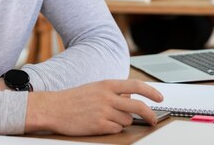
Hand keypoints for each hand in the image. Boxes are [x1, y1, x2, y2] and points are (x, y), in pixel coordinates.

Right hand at [25, 79, 162, 135]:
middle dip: (150, 114)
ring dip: (123, 121)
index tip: (160, 97)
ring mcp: (104, 111)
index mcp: (108, 84)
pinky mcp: (99, 125)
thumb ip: (114, 91)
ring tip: (109, 118)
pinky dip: (113, 128)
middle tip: (154, 119)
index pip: (137, 86)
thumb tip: (131, 97)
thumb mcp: (96, 88)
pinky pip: (116, 129)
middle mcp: (108, 97)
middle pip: (138, 106)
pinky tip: (102, 124)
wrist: (53, 108)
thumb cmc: (74, 98)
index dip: (152, 91)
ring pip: (127, 120)